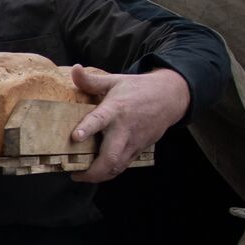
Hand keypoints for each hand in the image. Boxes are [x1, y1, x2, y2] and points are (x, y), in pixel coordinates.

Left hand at [67, 65, 189, 182]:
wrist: (170, 97)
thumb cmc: (137, 89)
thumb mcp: (115, 81)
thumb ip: (91, 81)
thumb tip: (74, 69)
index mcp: (115, 110)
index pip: (100, 120)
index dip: (88, 129)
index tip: (75, 137)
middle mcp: (124, 129)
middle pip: (110, 156)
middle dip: (93, 171)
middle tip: (74, 173)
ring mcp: (133, 142)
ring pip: (117, 167)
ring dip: (99, 176)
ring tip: (82, 176)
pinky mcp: (138, 150)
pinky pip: (123, 166)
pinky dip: (109, 172)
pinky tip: (97, 173)